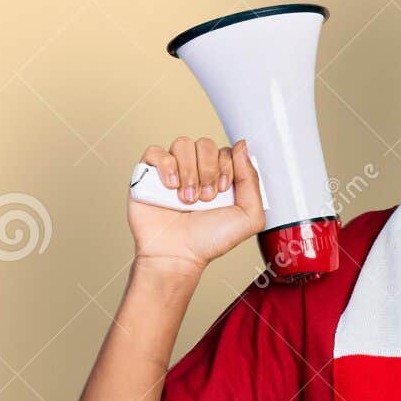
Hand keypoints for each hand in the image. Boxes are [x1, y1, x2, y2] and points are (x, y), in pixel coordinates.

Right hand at [126, 136, 265, 276]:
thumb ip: (252, 180)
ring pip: (182, 144)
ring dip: (188, 172)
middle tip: (205, 198)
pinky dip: (165, 167)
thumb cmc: (209, 240)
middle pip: (205, 144)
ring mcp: (172, 171)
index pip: (226, 151)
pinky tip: (170, 187)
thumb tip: (242, 146)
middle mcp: (197, 170)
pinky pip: (155, 151)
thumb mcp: (248, 216)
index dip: (226, 167)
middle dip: (208, 171)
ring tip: (187, 198)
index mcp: (220, 176)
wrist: (178, 256)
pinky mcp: (148, 175)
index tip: (222, 192)